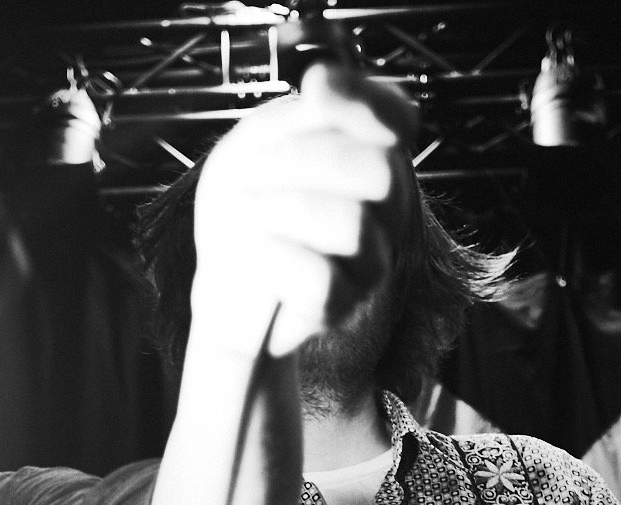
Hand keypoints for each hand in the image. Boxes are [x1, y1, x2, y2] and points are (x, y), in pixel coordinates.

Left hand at [190, 62, 407, 359]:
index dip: (362, 100)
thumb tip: (323, 81)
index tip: (313, 89)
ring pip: (349, 224)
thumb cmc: (246, 212)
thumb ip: (300, 111)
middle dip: (299, 160)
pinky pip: (318, 277)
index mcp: (374, 160)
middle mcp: (387, 213)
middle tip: (250, 174)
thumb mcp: (259, 144)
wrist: (222, 289)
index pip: (397, 119)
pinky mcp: (339, 306)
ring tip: (245, 217)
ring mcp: (371, 264)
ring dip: (276, 211)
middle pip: (377, 171)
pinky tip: (249, 254)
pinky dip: (269, 257)